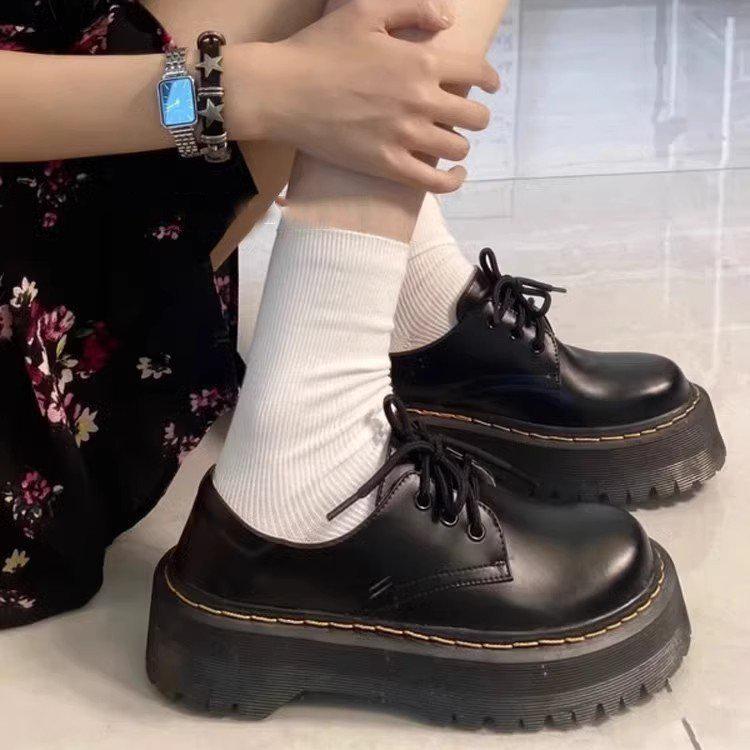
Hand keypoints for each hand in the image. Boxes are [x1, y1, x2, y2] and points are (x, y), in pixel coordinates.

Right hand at [235, 0, 498, 192]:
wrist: (282, 91)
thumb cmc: (319, 47)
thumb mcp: (365, 8)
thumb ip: (413, 7)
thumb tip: (449, 20)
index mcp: (421, 61)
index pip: (477, 72)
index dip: (490, 79)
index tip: (489, 85)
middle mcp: (420, 102)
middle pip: (473, 116)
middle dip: (475, 114)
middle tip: (464, 114)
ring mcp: (405, 138)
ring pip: (458, 148)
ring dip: (461, 144)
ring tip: (451, 140)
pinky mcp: (387, 166)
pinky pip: (435, 182)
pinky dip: (453, 180)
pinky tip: (455, 174)